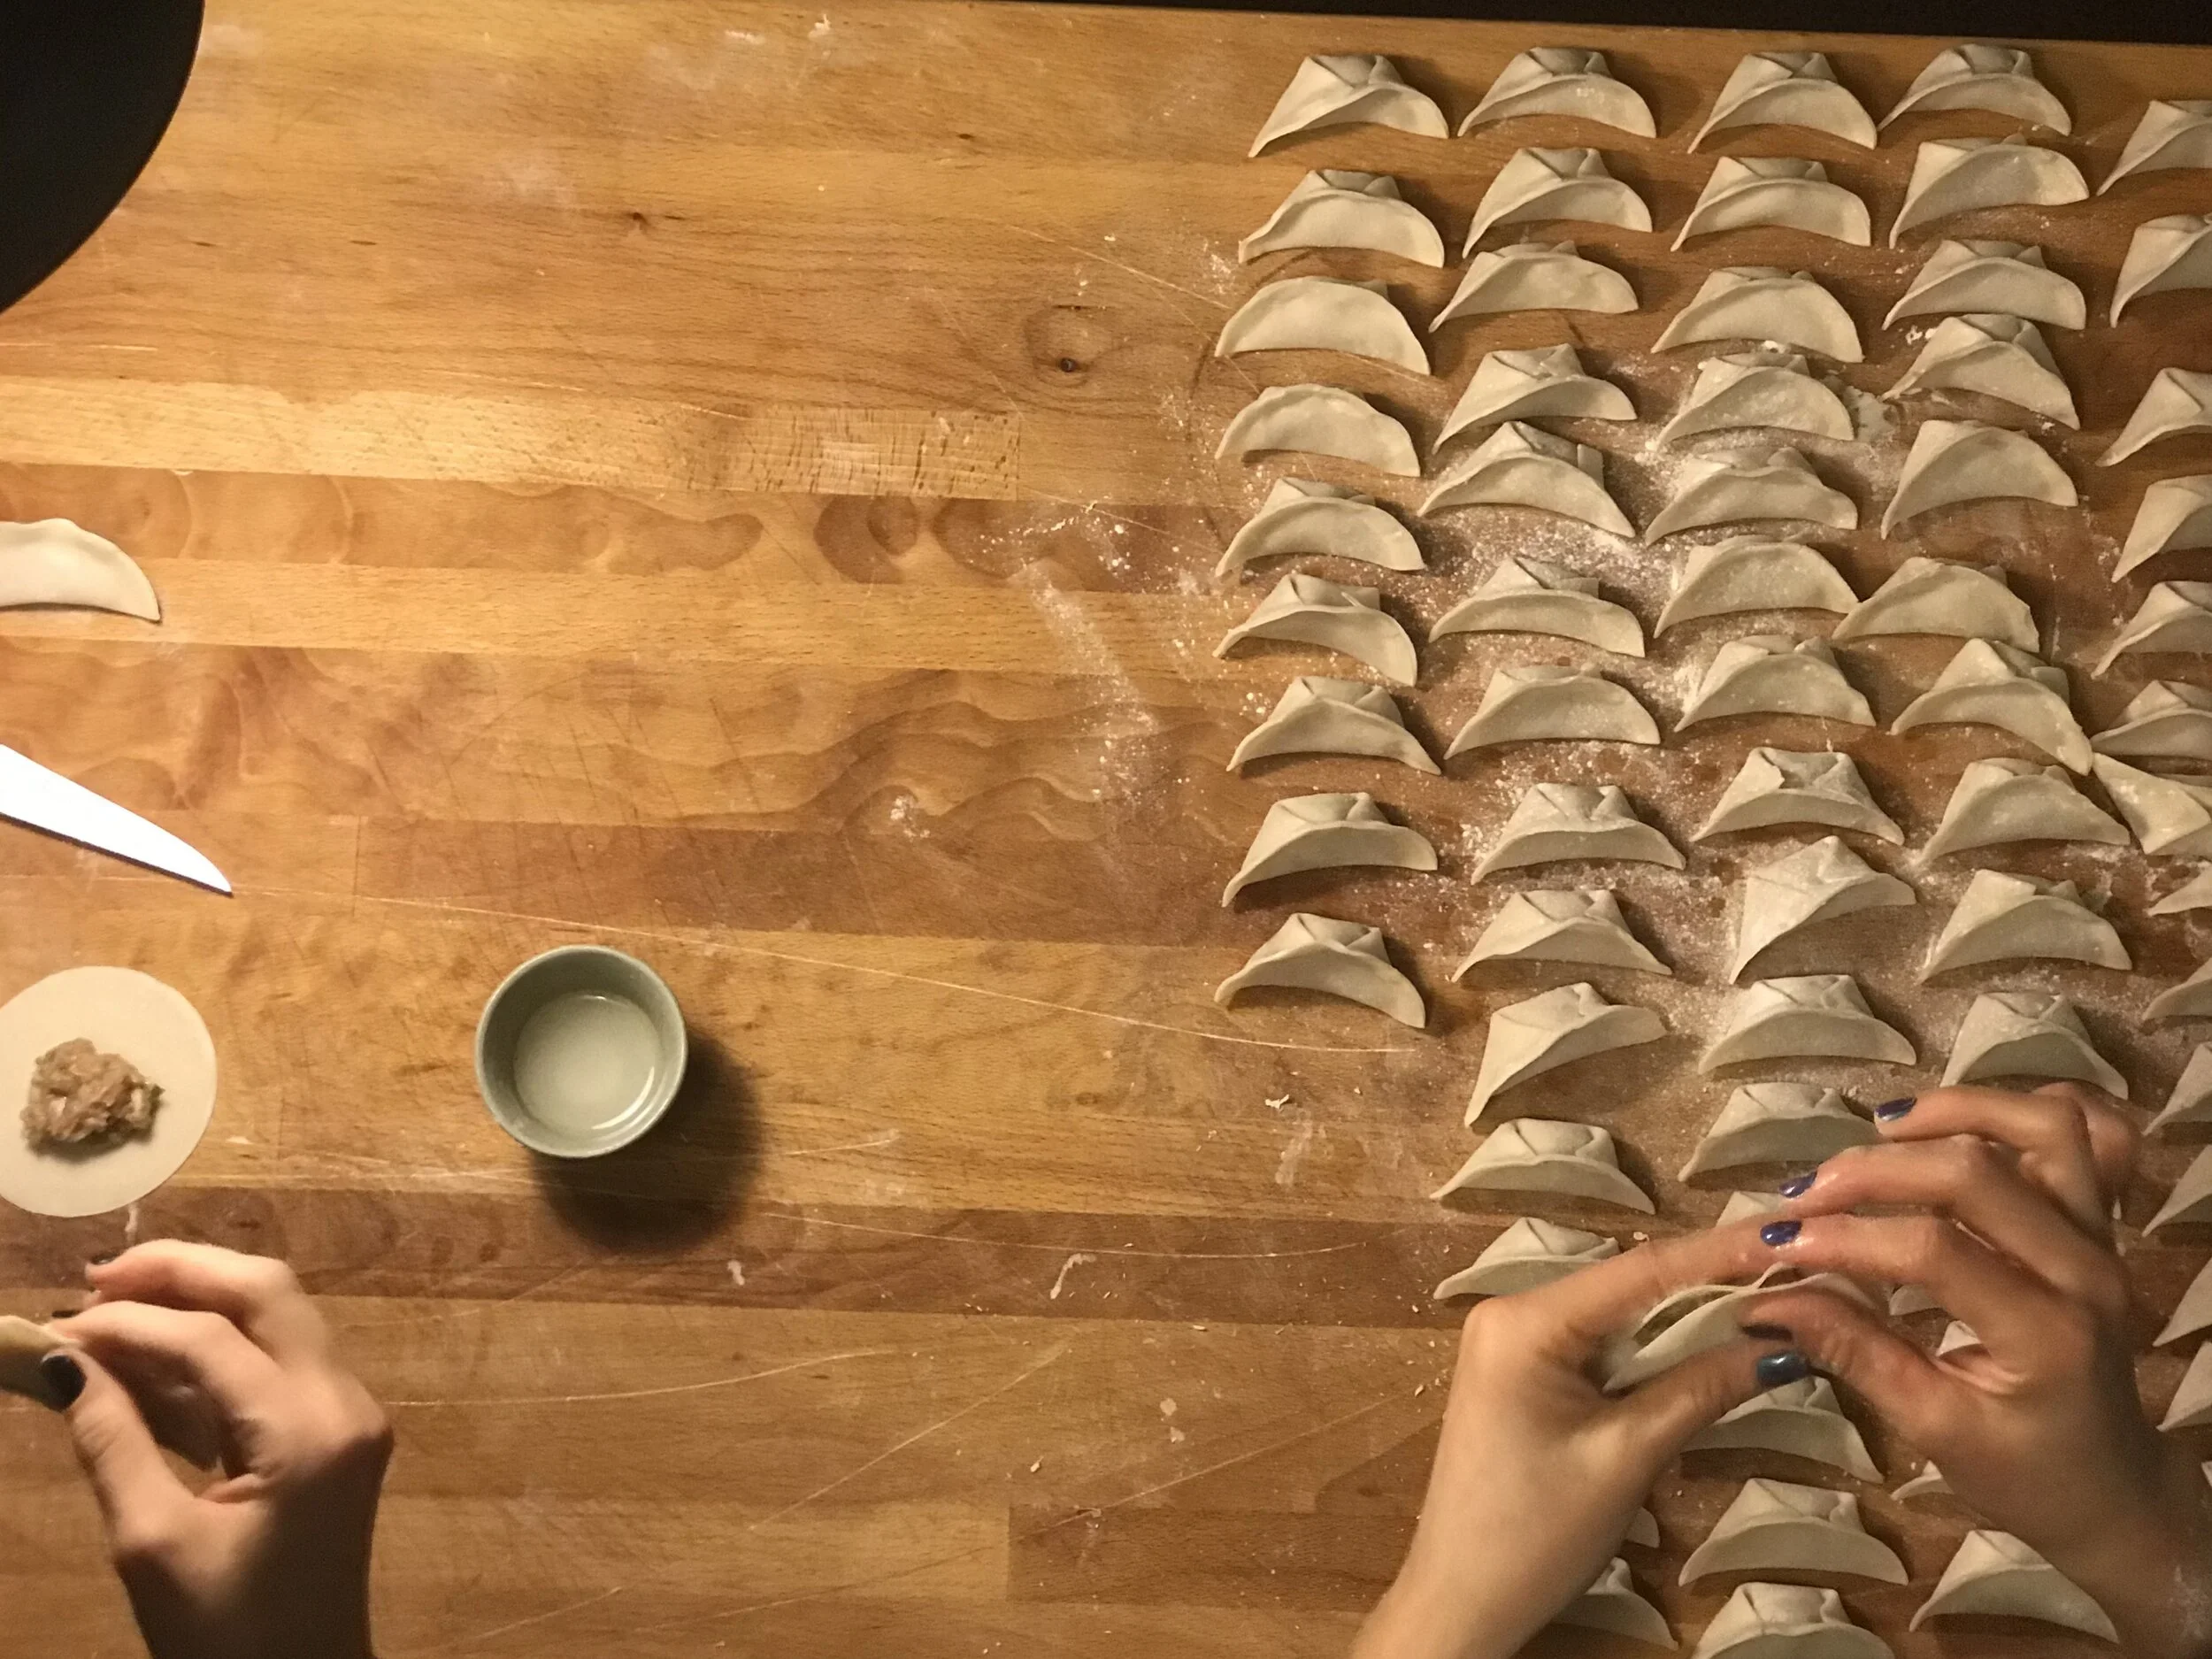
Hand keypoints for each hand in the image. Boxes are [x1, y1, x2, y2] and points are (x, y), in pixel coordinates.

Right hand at [41, 1242, 390, 1658]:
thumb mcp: (152, 1542)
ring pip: (277, 1318)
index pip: (211, 1338)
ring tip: (109, 1316)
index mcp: (308, 1430)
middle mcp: (344, 1402)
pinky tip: (150, 1364)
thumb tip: (64, 1360)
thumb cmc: (228, 1637)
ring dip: (198, 1305)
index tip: (55, 1325)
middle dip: (181, 1273)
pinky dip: (217, 1351)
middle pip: (267, 1292)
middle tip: (96, 1281)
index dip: (127, 1323)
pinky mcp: (338, 1433)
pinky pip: (278, 1363)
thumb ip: (111, 1439)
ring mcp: (350, 1413)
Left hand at [1356, 1224, 1807, 1658]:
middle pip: (1629, 1284)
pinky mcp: (1520, 1372)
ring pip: (1618, 1312)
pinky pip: (1598, 1342)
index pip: (1641, 1269)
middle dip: (1711, 1281)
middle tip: (1794, 1269)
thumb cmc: (1534, 1536)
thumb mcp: (1627, 1459)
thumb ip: (1700, 1389)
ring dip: (1686, 1315)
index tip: (1789, 1234)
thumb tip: (1781, 1343)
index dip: (1721, 1252)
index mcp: (1524, 1321)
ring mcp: (1511, 1340)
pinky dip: (1652, 1347)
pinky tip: (1705, 1344)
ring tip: (1770, 1301)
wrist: (1460, 1601)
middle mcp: (1511, 1311)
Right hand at [1756, 1083, 2211, 1658]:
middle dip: (1873, 1172)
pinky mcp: (2100, 1221)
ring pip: (2045, 1126)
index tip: (1775, 1245)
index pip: (1934, 1250)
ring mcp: (2103, 1236)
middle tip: (1804, 1195)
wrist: (2114, 1487)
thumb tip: (1763, 1302)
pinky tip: (1959, 1126)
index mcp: (2047, 1332)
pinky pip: (2088, 1135)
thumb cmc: (2023, 1473)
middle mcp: (2086, 1268)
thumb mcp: (1932, 1429)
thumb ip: (1853, 1352)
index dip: (1846, 1238)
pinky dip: (2023, 1111)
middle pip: (1977, 1171)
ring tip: (1883, 1131)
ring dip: (1955, 1112)